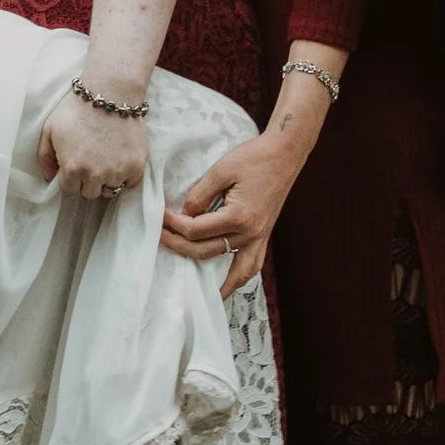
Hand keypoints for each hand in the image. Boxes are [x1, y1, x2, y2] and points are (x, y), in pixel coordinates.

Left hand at [39, 89, 149, 200]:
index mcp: (72, 169)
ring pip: (110, 190)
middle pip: (90, 193)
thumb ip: (45, 156)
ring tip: (106, 159)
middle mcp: (95, 176)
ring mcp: (117, 172)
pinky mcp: (136, 166)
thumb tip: (49, 177)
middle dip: (88, 180)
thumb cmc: (77, 108)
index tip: (75, 164)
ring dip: (107, 179)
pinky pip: (130, 184)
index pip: (69, 190)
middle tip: (91, 160)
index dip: (70, 177)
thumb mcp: (50, 129)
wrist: (110, 91)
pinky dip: (126, 176)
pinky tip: (120, 159)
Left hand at [162, 128, 308, 296]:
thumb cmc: (254, 158)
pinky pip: (253, 265)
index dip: (174, 224)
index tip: (161, 215)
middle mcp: (250, 233)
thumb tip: (185, 213)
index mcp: (238, 216)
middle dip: (179, 246)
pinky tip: (230, 282)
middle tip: (160, 238)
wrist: (284, 154)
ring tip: (198, 290)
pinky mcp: (265, 235)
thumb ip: (200, 194)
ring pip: (234, 271)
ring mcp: (260, 237)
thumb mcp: (221, 170)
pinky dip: (240, 278)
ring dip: (215, 281)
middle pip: (206, 251)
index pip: (196, 230)